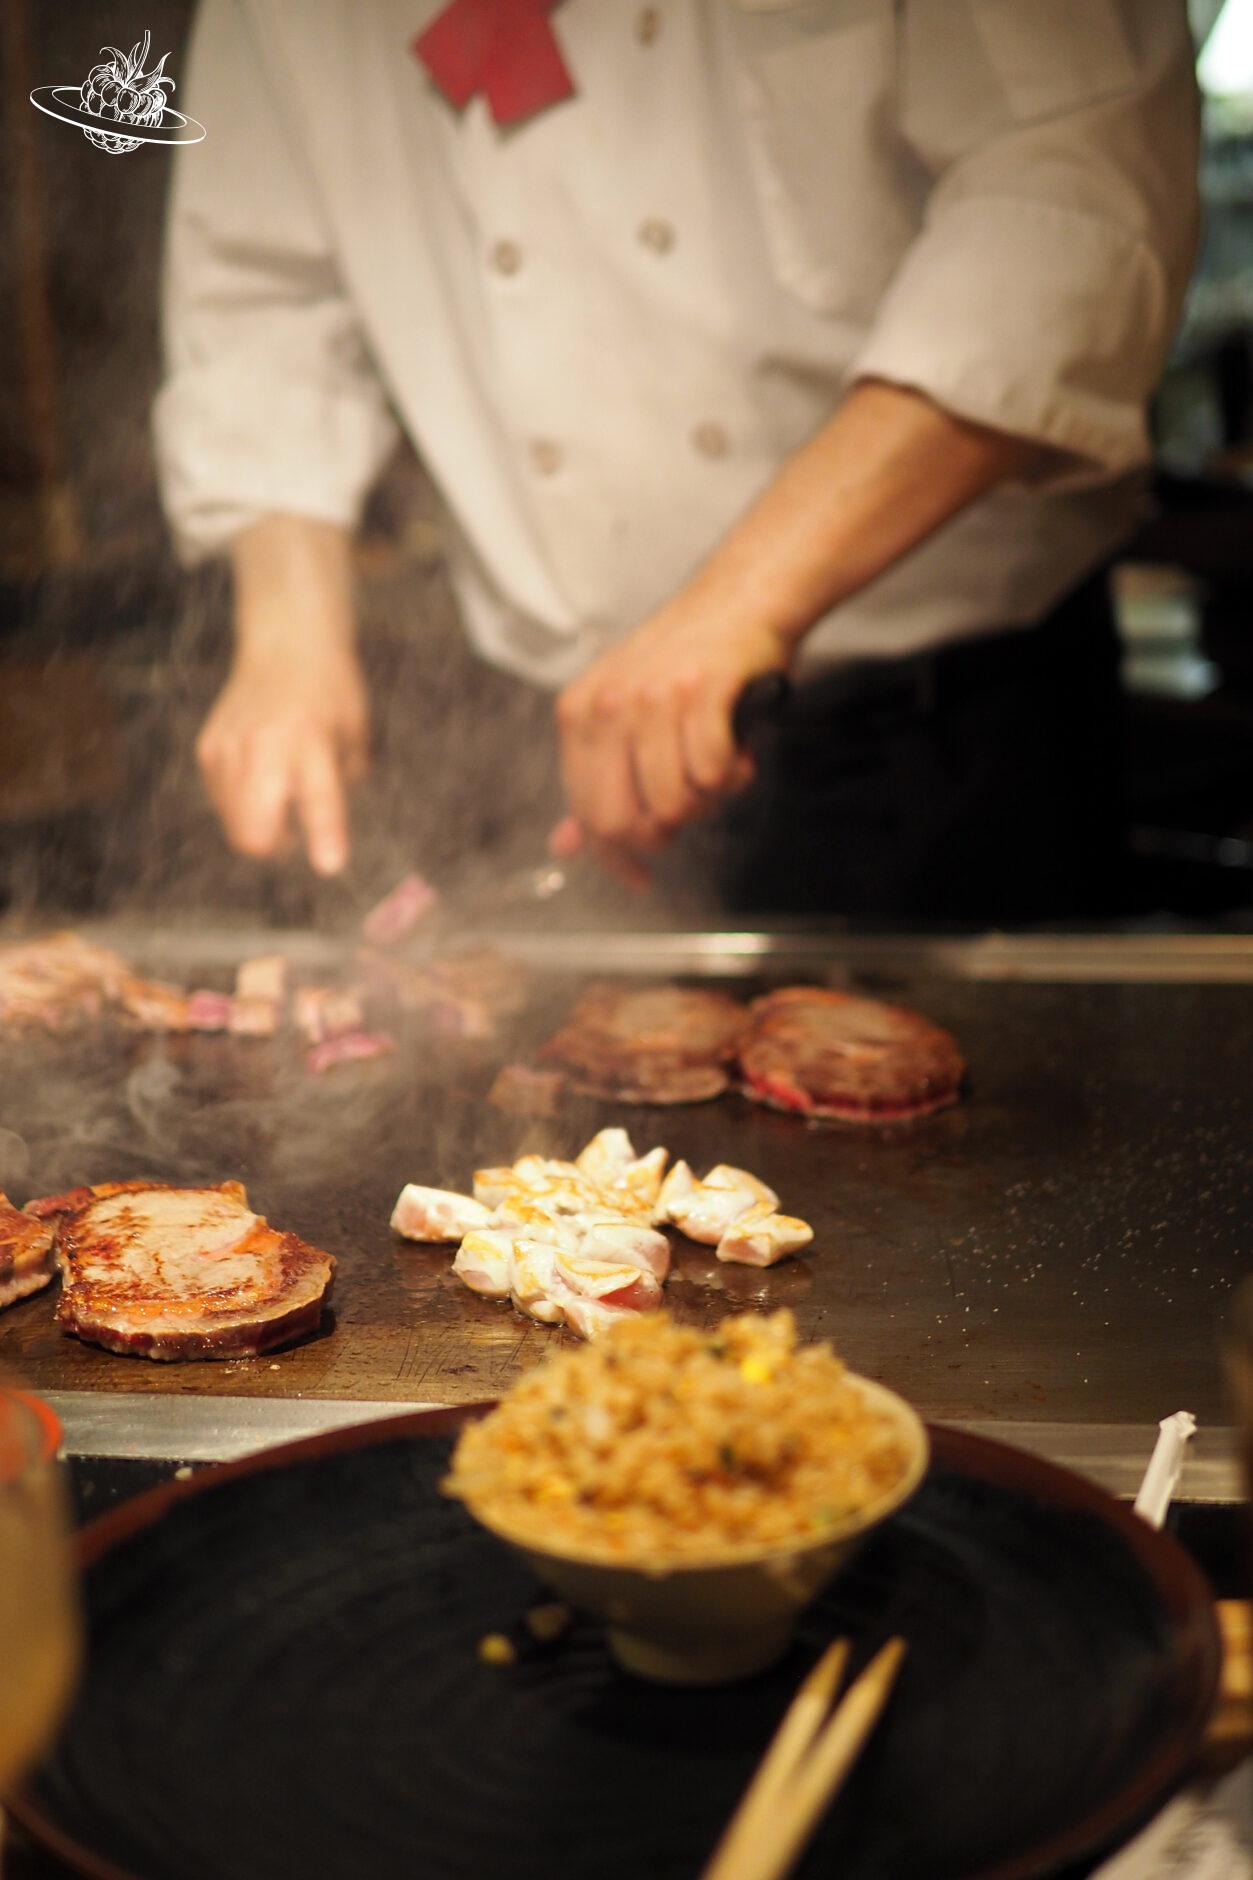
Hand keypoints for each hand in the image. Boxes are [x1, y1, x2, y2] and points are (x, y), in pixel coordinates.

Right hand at [196, 643, 367, 873]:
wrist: (286, 644)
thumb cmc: (332, 693)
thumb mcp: (355, 734)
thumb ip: (344, 784)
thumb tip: (323, 834)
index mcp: (312, 741)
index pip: (319, 798)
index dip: (325, 836)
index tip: (330, 866)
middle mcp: (265, 745)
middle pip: (255, 833)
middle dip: (277, 848)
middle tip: (296, 830)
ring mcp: (228, 749)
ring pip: (236, 827)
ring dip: (260, 825)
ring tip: (281, 788)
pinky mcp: (208, 750)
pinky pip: (223, 804)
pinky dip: (242, 803)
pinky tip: (261, 770)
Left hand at [550, 591, 786, 873]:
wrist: (739, 598)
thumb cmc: (684, 662)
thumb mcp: (622, 713)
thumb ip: (595, 779)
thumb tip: (567, 845)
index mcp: (578, 714)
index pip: (586, 813)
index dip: (616, 857)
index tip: (640, 878)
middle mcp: (608, 704)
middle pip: (624, 820)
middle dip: (663, 832)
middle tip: (689, 808)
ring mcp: (654, 696)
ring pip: (675, 802)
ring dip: (707, 796)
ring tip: (717, 761)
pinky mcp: (703, 691)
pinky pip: (715, 772)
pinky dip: (735, 772)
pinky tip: (737, 746)